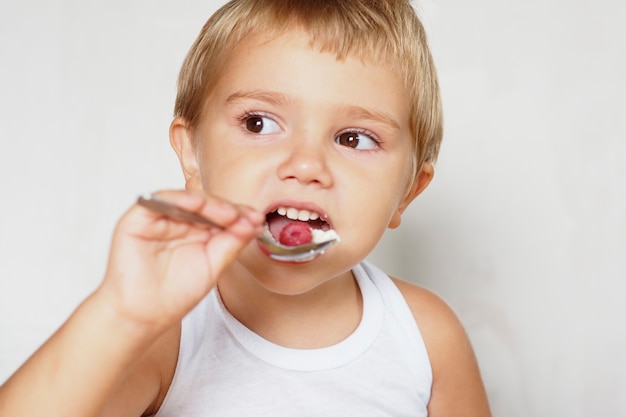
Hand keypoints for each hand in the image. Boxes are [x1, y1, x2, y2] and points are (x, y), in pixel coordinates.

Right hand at [96, 190, 263, 334]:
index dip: (240, 215)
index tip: (257, 220)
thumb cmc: (176, 293)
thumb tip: (254, 223)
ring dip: (209, 203)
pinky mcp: (138, 219)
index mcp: (197, 231)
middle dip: (229, 209)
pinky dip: (178, 198)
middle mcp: (178, 221)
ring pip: (186, 199)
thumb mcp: (213, 266)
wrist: (145, 315)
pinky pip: (158, 200)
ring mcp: (159, 218)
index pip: (220, 215)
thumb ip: (232, 243)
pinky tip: (197, 203)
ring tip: (229, 213)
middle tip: (247, 218)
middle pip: (206, 205)